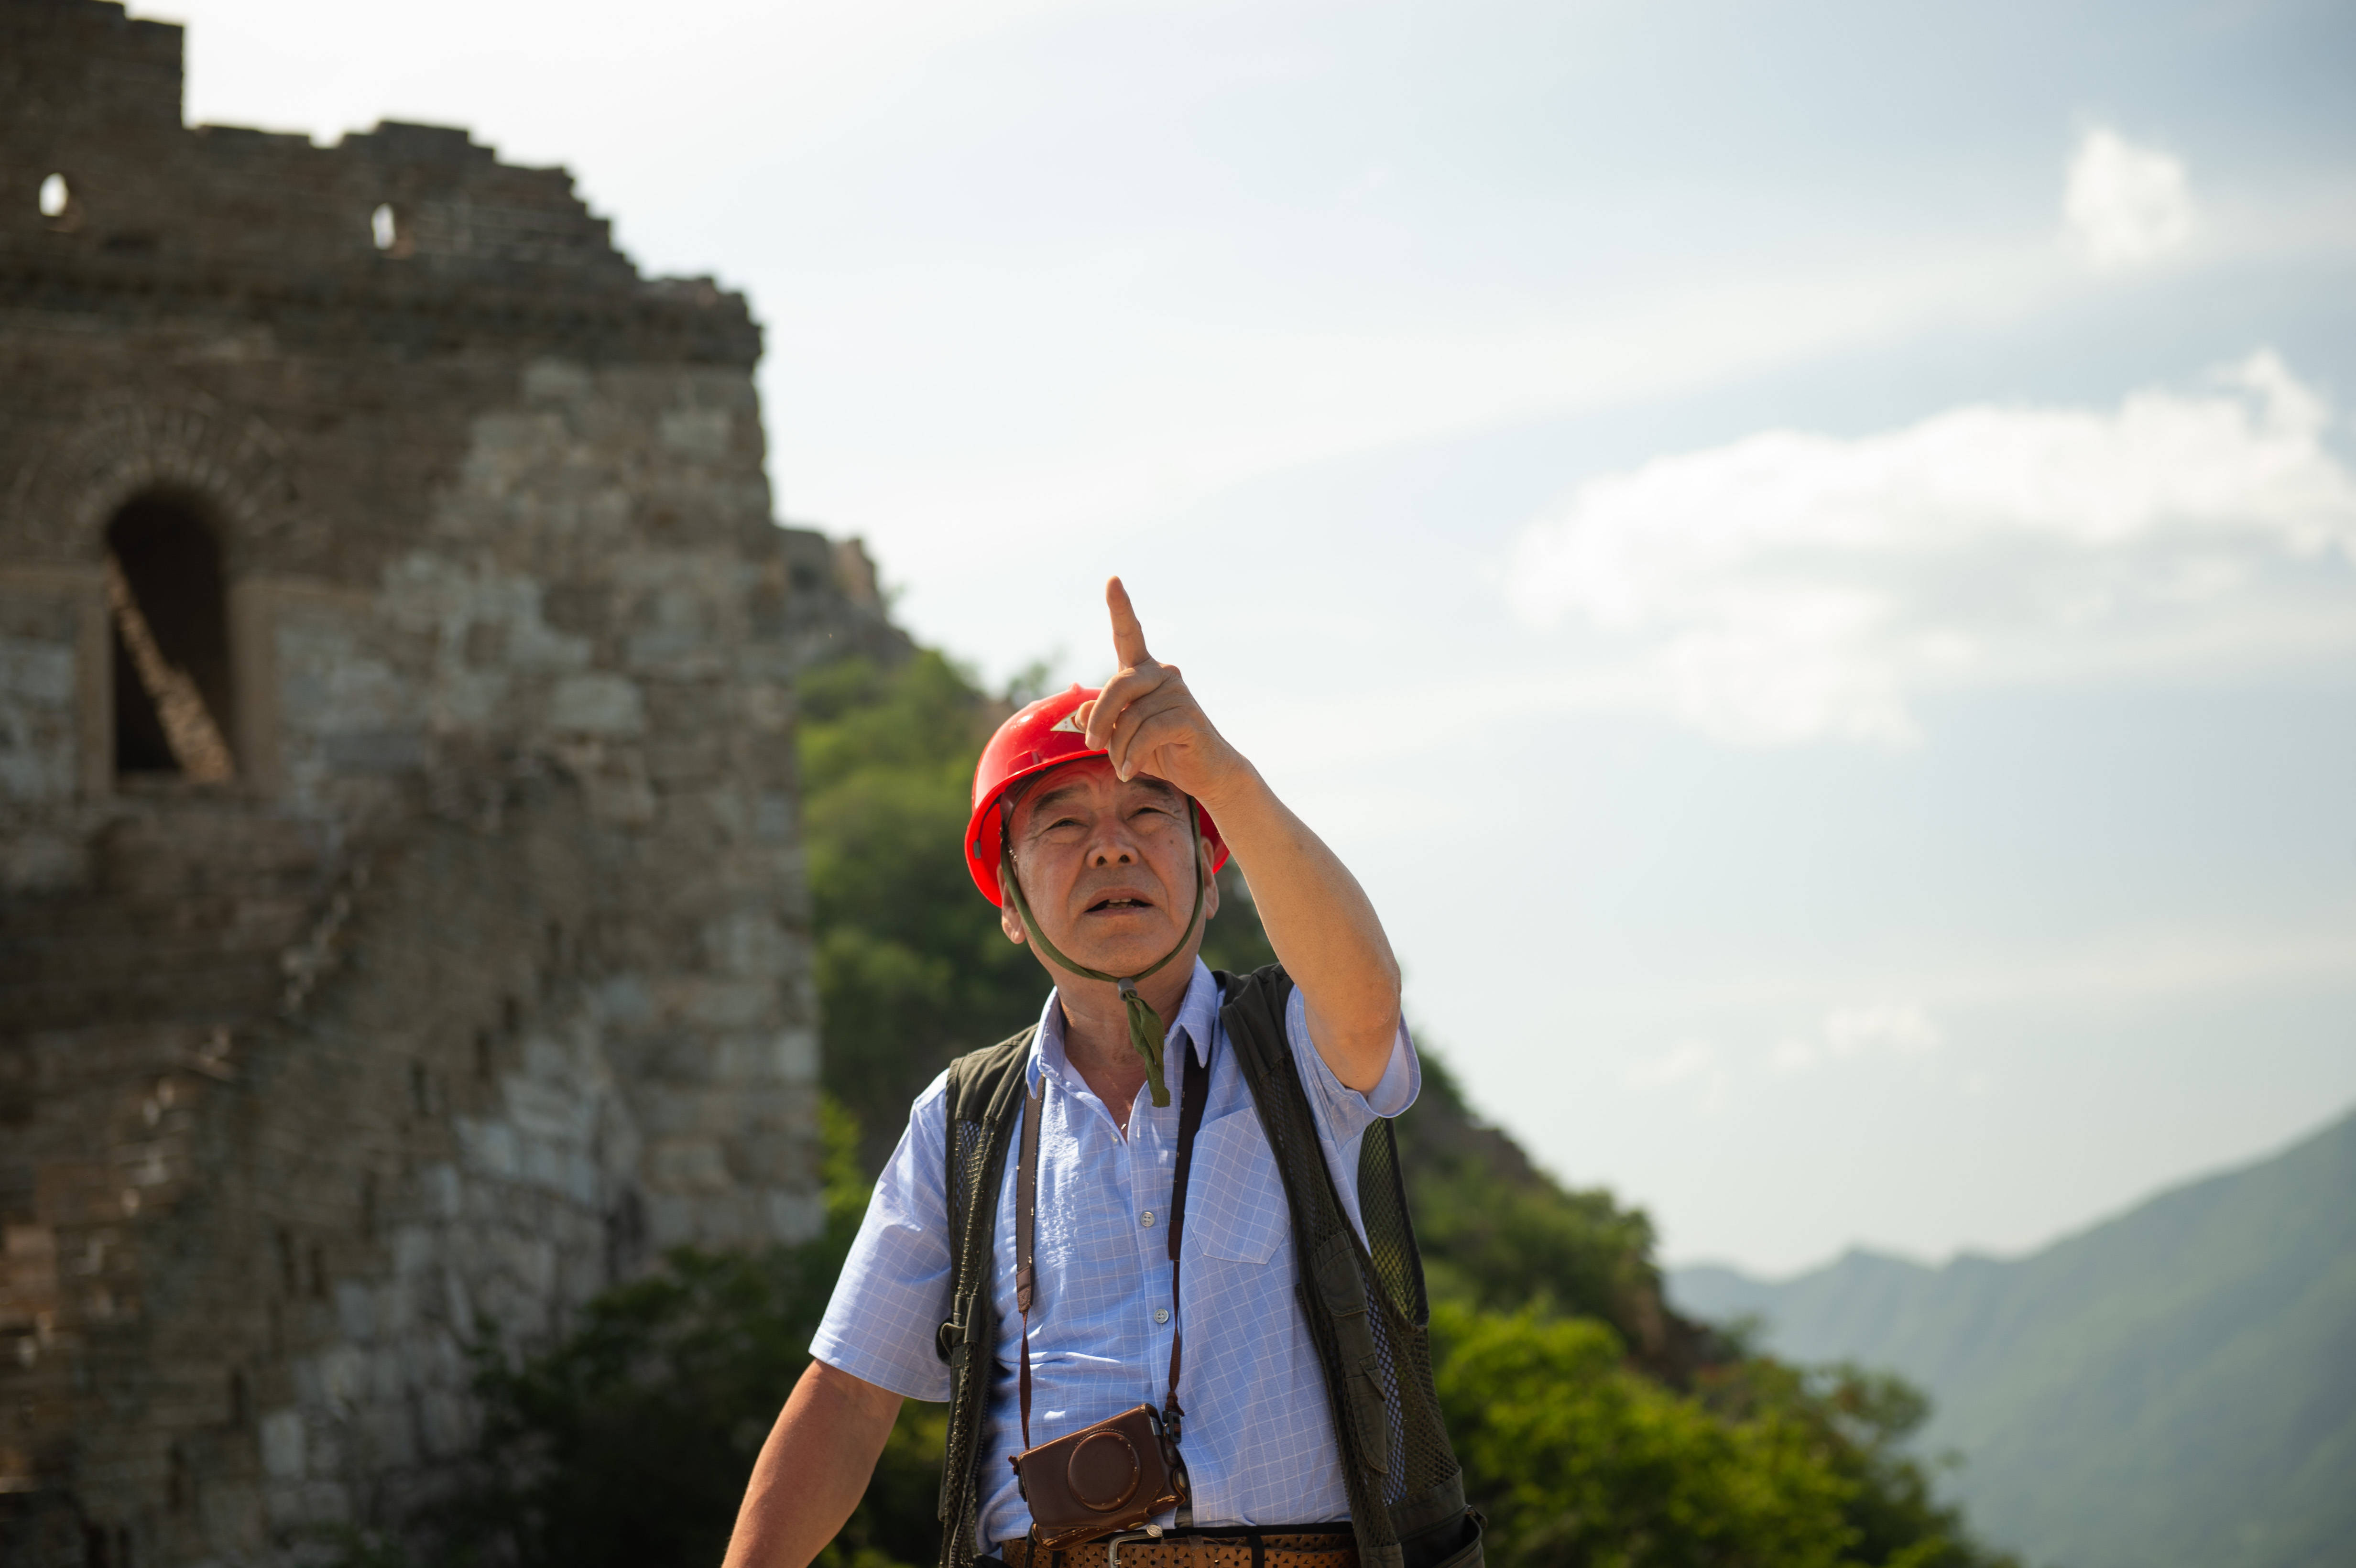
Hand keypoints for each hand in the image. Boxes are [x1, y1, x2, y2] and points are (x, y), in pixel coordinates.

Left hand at [1077, 578, 1244, 805]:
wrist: (1205, 773)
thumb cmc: (1160, 750)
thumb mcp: (1122, 736)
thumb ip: (1102, 720)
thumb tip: (1081, 711)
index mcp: (1144, 673)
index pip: (1129, 635)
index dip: (1120, 607)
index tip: (1112, 580)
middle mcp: (1162, 674)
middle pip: (1118, 684)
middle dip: (1100, 717)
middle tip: (1092, 745)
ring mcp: (1177, 693)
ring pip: (1131, 717)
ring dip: (1119, 748)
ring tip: (1122, 766)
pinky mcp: (1187, 715)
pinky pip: (1148, 732)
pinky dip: (1133, 755)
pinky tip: (1130, 770)